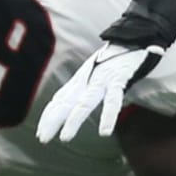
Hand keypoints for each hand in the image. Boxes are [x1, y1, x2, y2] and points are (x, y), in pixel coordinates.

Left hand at [36, 41, 164, 142]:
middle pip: (65, 102)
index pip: (59, 100)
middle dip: (52, 121)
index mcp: (80, 80)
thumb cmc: (114, 58)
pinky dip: (108, 116)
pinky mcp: (118, 78)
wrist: (134, 36)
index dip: (49, 116)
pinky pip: (113, 100)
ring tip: (65, 137)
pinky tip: (105, 132)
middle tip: (42, 139)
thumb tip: (70, 103)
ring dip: (73, 120)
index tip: (41, 133)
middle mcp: (86, 80)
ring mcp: (101, 79)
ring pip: (84, 102)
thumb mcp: (94, 73)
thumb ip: (84, 88)